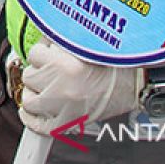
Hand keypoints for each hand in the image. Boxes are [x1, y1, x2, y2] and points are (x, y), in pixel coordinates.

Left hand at [18, 36, 141, 135]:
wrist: (135, 83)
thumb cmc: (114, 63)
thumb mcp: (84, 42)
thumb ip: (60, 40)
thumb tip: (42, 38)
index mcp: (64, 65)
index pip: (33, 54)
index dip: (42, 52)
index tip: (50, 52)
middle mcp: (61, 89)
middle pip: (29, 76)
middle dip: (39, 71)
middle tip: (53, 70)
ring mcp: (63, 109)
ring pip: (29, 100)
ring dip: (36, 92)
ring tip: (48, 86)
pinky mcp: (68, 124)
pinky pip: (38, 125)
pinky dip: (31, 118)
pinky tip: (33, 111)